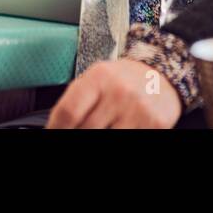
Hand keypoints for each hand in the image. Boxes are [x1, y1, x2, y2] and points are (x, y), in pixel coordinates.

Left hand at [47, 59, 181, 128]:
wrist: (160, 72)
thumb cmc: (121, 79)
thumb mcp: (96, 79)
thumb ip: (76, 101)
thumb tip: (56, 127)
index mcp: (99, 77)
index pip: (68, 112)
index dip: (56, 128)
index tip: (52, 132)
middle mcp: (119, 92)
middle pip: (86, 130)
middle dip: (78, 133)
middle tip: (80, 129)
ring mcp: (138, 110)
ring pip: (108, 138)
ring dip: (101, 136)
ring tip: (104, 126)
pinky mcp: (156, 124)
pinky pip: (129, 140)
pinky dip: (121, 137)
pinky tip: (121, 127)